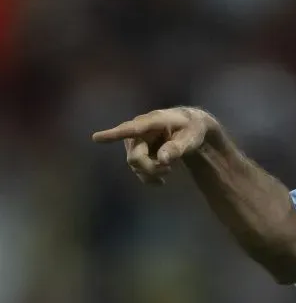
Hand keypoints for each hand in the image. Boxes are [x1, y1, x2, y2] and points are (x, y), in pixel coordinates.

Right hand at [92, 107, 215, 185]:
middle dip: (151, 168)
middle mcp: (138, 130)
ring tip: (169, 171)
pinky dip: (148, 177)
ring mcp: (135, 141)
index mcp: (153, 121)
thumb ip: (177, 148)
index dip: (114, 134)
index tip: (96, 138)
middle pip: (135, 157)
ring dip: (151, 173)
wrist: (190, 127)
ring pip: (135, 165)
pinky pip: (136, 169)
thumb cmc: (191, 129)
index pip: (131, 129)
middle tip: (169, 171)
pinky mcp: (136, 150)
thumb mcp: (191, 138)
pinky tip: (160, 181)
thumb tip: (163, 160)